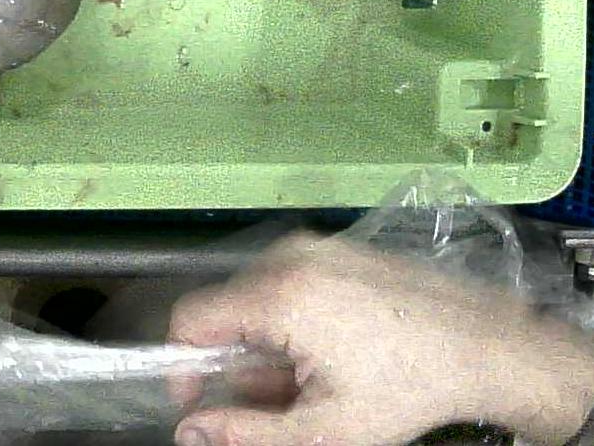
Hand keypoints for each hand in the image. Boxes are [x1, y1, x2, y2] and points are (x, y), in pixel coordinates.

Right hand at [168, 232, 593, 445]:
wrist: (490, 349)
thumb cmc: (410, 388)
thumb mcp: (324, 428)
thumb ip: (245, 431)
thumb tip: (189, 432)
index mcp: (278, 296)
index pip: (191, 318)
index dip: (182, 364)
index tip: (196, 402)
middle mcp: (289, 257)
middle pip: (226, 309)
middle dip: (236, 361)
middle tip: (273, 402)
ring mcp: (316, 246)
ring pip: (256, 296)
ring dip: (265, 342)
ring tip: (309, 380)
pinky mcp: (338, 247)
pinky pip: (288, 280)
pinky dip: (292, 319)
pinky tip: (330, 353)